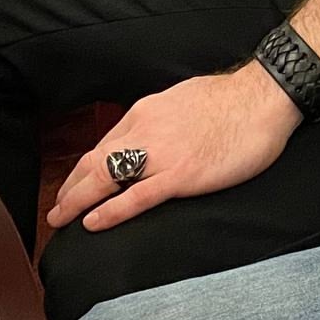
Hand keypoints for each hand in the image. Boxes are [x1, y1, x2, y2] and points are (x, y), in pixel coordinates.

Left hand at [47, 62, 300, 234]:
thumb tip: (154, 136)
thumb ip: (162, 120)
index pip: (103, 144)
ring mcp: (161, 154)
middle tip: (56, 210)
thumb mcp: (183, 100)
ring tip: (61, 219)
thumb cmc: (232, 99)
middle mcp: (145, 130)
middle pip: (94, 162)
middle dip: (70, 188)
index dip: (82, 169)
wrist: (263, 96)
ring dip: (77, 201)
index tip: (72, 185)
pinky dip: (109, 212)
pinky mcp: (181, 175)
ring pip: (104, 179)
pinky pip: (135, 197)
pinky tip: (91, 223)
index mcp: (146, 112)